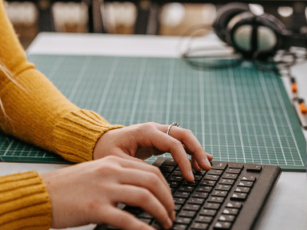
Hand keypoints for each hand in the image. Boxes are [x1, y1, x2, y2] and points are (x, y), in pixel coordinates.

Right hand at [41, 156, 174, 229]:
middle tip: (171, 214)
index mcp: (112, 161)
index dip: (166, 187)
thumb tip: (141, 189)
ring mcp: (103, 189)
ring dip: (161, 212)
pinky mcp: (96, 208)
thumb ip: (116, 176)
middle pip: (152, 181)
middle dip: (168, 200)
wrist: (40, 193)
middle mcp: (110, 172)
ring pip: (145, 197)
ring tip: (165, 224)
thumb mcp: (95, 173)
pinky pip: (127, 219)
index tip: (170, 200)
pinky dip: (144, 228)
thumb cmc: (67, 188)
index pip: (150, 170)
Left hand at [93, 122, 212, 181]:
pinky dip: (190, 151)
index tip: (190, 177)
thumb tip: (156, 178)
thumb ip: (137, 167)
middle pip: (183, 135)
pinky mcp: (159, 139)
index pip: (173, 143)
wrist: (99, 141)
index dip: (184, 160)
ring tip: (205, 167)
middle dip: (197, 151)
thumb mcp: (118, 160)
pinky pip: (179, 143)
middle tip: (206, 168)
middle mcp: (155, 128)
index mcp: (146, 131)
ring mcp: (158, 132)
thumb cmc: (106, 150)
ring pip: (184, 137)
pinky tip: (199, 161)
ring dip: (196, 151)